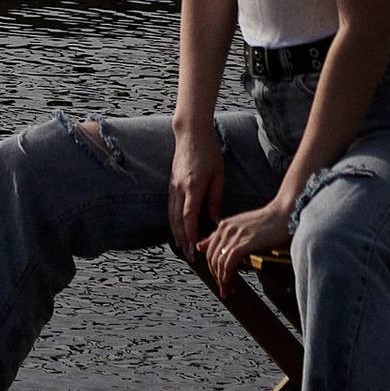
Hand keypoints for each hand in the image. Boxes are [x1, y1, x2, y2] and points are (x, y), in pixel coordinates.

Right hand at [168, 117, 223, 252]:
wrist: (191, 133)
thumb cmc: (208, 152)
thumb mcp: (218, 176)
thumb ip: (215, 199)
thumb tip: (214, 222)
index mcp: (193, 186)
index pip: (189, 217)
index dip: (190, 236)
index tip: (193, 250)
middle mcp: (179, 188)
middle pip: (177, 220)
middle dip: (182, 240)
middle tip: (189, 257)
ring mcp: (173, 186)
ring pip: (172, 215)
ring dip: (176, 233)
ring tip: (183, 248)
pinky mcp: (171, 184)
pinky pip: (171, 207)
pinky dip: (174, 221)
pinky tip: (178, 230)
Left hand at [201, 200, 293, 293]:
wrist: (285, 213)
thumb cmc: (267, 222)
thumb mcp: (241, 228)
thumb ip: (222, 237)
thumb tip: (201, 246)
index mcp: (224, 225)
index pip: (209, 252)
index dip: (212, 269)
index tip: (220, 281)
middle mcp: (226, 228)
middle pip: (211, 259)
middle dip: (216, 278)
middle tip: (225, 290)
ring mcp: (235, 235)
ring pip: (219, 262)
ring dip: (222, 280)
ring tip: (229, 290)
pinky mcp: (245, 242)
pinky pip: (229, 262)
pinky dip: (227, 275)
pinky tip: (230, 282)